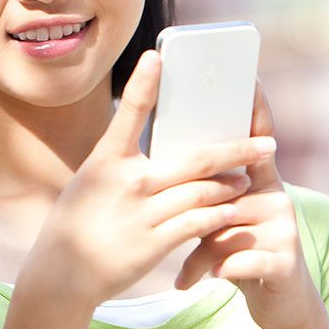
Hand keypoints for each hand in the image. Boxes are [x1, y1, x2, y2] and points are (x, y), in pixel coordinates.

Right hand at [20, 50, 265, 310]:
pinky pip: (198, 223)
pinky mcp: (154, 243)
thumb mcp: (92, 180)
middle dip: (236, 149)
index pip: (127, 113)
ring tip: (245, 181)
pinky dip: (218, 215)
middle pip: (194, 158)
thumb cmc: (79, 220)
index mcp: (107, 160)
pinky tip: (230, 211)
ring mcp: (143, 214)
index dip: (142, 83)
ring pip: (204, 192)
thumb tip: (164, 144)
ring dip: (231, 186)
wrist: (63, 272)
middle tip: (266, 143)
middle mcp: (128, 182)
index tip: (157, 57)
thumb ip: (124, 162)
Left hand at [172, 78, 328, 328]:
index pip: (254, 140)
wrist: (277, 302)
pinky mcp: (285, 261)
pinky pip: (239, 259)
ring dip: (201, 250)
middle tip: (176, 189)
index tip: (249, 78)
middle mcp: (275, 198)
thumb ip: (201, 192)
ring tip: (181, 270)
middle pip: (233, 182)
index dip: (255, 111)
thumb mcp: (221, 218)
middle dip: (205, 187)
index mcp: (257, 182)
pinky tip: (194, 283)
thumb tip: (159, 165)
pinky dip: (213, 272)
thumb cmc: (238, 250)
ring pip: (228, 226)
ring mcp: (284, 228)